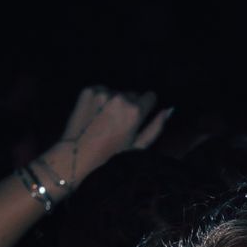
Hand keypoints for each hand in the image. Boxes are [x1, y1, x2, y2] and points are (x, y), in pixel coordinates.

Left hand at [46, 86, 169, 187]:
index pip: (150, 96)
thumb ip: (156, 127)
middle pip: (132, 93)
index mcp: (135, 111)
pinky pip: (101, 91)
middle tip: (119, 124)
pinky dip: (100, 100)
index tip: (140, 118)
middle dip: (130, 105)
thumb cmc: (111, 156)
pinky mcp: (89, 90)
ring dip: (114, 103)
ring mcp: (102, 92)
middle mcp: (120, 97)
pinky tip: (96, 116)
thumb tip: (169, 110)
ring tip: (105, 122)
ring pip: (116, 92)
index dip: (147, 107)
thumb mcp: (138, 147)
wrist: (78, 155)